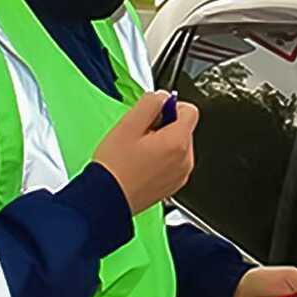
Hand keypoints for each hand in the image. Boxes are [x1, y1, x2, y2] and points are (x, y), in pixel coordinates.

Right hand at [93, 91, 200, 214]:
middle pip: (183, 128)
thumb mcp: (128, 124)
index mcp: (177, 142)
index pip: (190, 110)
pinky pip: (173, 163)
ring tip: (138, 152)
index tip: (154, 113)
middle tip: (140, 136)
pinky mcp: (173, 185)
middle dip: (164, 126)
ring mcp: (181, 175)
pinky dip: (161, 160)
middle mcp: (185, 160)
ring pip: (178, 146)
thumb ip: (150, 103)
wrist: (107, 199)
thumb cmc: (115, 167)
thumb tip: (162, 97)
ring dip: (162, 143)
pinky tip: (141, 164)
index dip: (170, 107)